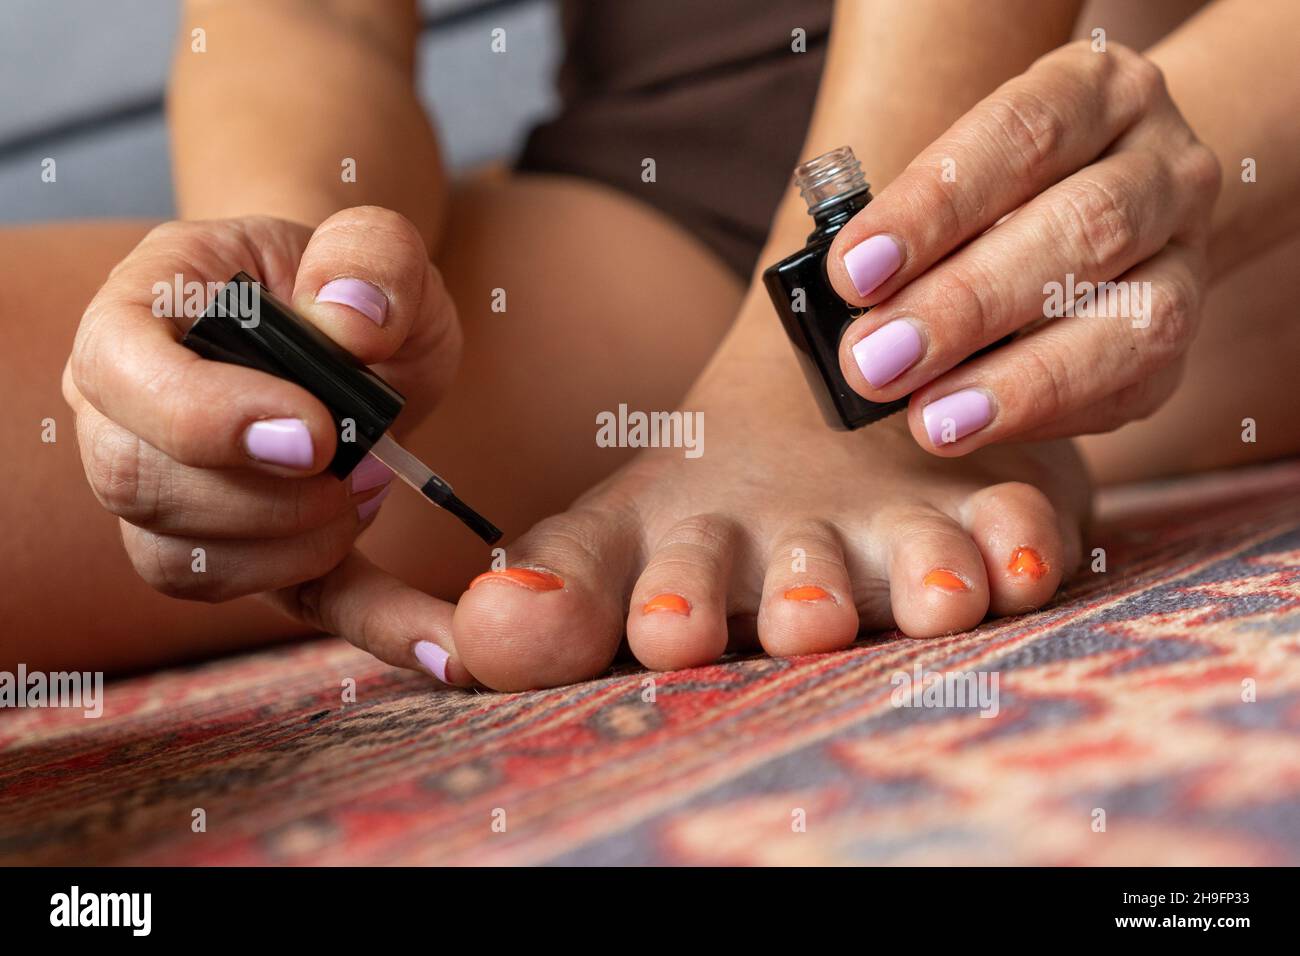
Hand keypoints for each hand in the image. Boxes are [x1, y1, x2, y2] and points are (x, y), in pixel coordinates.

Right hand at [63, 207, 471, 683]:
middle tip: (368, 464)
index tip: (313, 433)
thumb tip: (351, 321)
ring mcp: (166, 490)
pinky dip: (359, 624)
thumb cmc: (347, 279)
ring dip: (295, 545)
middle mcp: (123, 410)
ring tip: (370, 488)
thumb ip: (369, 256)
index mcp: (141, 314)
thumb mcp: (377, 243)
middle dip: (263, 495)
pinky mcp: (235, 551)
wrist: (351, 326)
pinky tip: (440, 641)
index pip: (119, 373)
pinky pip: (265, 604)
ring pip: (181, 560)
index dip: (204, 418)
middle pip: (138, 483)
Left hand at [827, 40, 1220, 452]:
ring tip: (931, 421)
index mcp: (1098, 92)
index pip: (1021, 134)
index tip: (851, 272)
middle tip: (875, 360)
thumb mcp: (964, 170)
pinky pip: (1134, 385)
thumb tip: (851, 308)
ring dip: (1021, 380)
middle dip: (965, 305)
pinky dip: (1049, 414)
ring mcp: (1190, 252)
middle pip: (1082, 228)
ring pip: (1135, 318)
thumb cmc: (1001, 190)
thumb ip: (918, 228)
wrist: (1115, 204)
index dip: (933, 207)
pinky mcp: (1189, 337)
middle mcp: (1163, 164)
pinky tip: (978, 428)